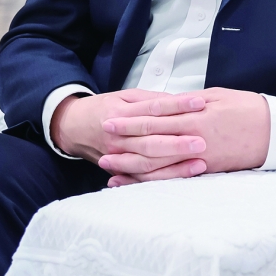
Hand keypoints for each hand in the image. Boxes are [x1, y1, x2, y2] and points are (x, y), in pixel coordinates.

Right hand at [51, 89, 207, 177]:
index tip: (199, 103)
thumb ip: (151, 100)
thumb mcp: (126, 96)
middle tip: (202, 141)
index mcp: (122, 112)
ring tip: (200, 162)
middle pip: (151, 140)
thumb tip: (178, 101)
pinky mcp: (120, 170)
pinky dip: (162, 179)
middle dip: (178, 142)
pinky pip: (143, 178)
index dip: (177, 106)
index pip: (154, 109)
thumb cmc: (105, 108)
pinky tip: (182, 177)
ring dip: (175, 165)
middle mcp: (119, 136)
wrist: (74, 126)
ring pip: (148, 163)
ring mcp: (118, 156)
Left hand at [99, 87, 269, 185]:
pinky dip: (152, 182)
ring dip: (132, 166)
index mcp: (195, 116)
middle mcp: (193, 139)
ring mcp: (199, 158)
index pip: (155, 119)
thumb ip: (190, 102)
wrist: (274, 131)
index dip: (130, 121)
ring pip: (159, 165)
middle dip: (125, 144)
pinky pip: (174, 179)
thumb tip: (168, 104)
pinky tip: (136, 183)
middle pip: (151, 143)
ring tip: (110, 167)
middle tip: (102, 145)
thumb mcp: (217, 96)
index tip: (111, 120)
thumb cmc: (247, 108)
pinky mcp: (206, 172)